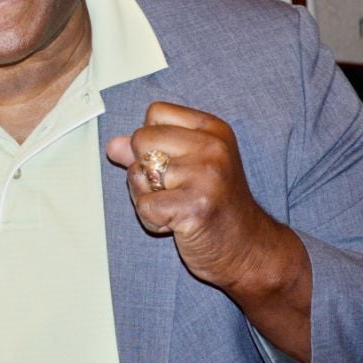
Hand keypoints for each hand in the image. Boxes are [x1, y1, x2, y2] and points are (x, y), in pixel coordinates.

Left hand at [107, 101, 312, 362]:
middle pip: (141, 139)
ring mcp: (205, 176)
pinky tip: (176, 225)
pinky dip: (151, 221)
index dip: (153, 141)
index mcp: (212, 130)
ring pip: (138, 173)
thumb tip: (113, 145)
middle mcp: (212, 147)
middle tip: (174, 191)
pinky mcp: (195, 207)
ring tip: (177, 208)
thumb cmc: (214, 206)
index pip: (155, 112)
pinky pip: (144, 206)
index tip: (176, 164)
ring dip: (147, 197)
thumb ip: (150, 151)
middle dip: (145, 169)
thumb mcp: (186, 167)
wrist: (249, 250)